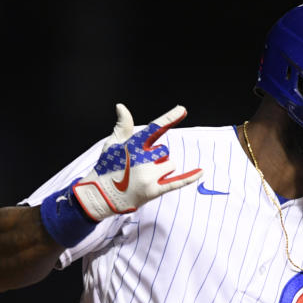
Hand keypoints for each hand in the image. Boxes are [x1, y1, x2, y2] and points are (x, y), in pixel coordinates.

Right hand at [72, 104, 201, 220]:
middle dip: (156, 156)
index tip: (182, 109)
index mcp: (133, 146)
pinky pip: (177, 182)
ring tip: (143, 176)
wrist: (101, 196)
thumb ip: (123, 126)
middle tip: (139, 166)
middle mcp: (142, 160)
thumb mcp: (112, 144)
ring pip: (170, 165)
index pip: (154, 128)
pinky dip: (190, 177)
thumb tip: (121, 106)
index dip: (169, 118)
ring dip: (162, 169)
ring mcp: (149, 176)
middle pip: (164, 151)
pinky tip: (202, 171)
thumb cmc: (107, 167)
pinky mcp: (154, 190)